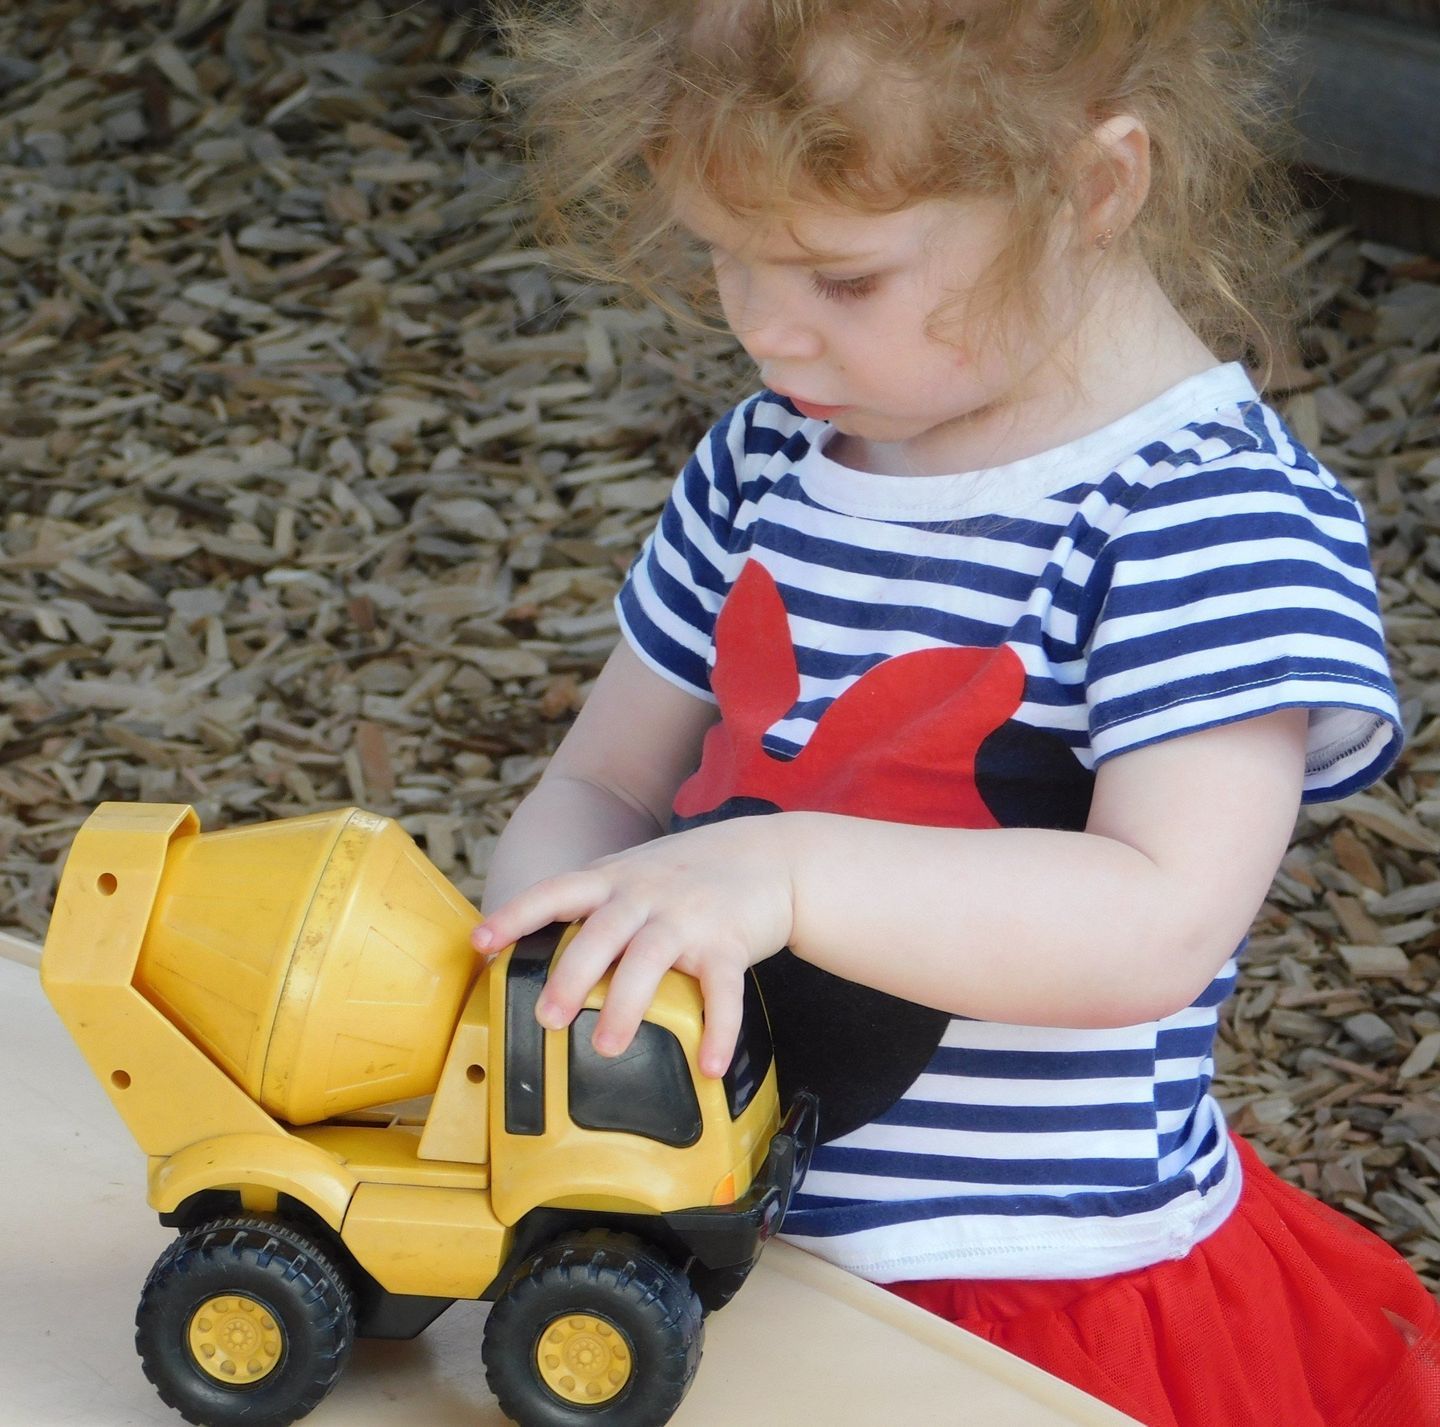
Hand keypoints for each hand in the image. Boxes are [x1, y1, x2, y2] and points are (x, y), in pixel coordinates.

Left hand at [472, 816, 794, 1076]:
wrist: (771, 857)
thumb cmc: (690, 873)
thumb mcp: (634, 872)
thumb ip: (594, 903)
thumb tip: (535, 947)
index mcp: (614, 880)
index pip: (555, 891)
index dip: (516, 915)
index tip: (481, 942)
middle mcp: (646, 895)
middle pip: (600, 932)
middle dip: (571, 974)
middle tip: (546, 1017)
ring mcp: (688, 917)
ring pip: (650, 960)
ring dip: (627, 1005)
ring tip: (607, 1047)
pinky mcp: (729, 942)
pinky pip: (721, 991)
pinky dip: (718, 1030)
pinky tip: (709, 1065)